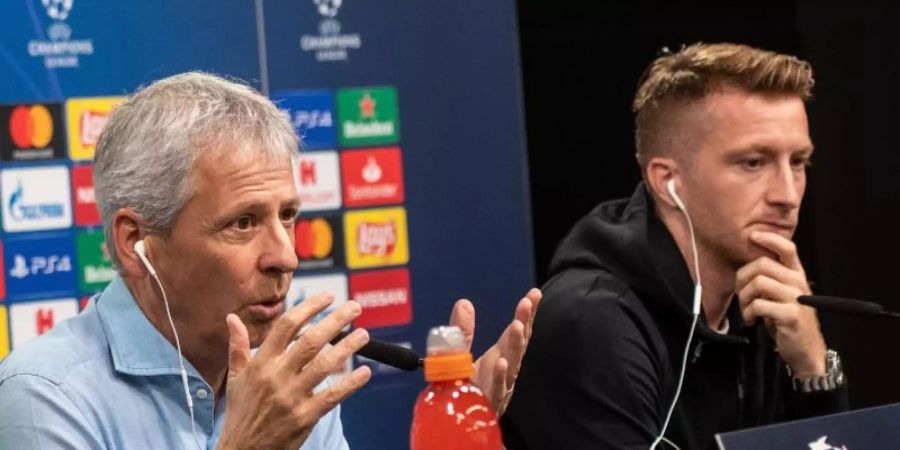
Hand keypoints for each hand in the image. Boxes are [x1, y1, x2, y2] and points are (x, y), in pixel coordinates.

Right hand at [216, 294, 371, 449]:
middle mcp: (276, 377)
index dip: (309, 308)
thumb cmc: (241, 412)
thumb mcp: (234, 378)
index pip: (287, 326)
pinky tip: (364, 372)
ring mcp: (291, 397)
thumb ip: (237, 346)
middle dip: (336, 321)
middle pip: (310, 341)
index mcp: (260, 363)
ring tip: (364, 335)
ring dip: (347, 348)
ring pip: (324, 365)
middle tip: (355, 307)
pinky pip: (332, 396)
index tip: (328, 298)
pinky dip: (350, 383)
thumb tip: (232, 318)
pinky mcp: (304, 417)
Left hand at [449, 288, 541, 415]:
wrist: (460, 421)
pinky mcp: (488, 402)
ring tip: (517, 326)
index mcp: (501, 356)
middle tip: (527, 302)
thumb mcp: (459, 354)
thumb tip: (464, 303)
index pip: (518, 331)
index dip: (527, 313)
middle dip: (524, 323)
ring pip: (511, 364)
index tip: (534, 293)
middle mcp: (505, 369)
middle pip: (518, 345)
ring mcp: (499, 386)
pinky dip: (500, 376)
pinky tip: (501, 362)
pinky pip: (495, 389)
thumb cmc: (466, 388)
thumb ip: (463, 331)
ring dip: (515, 345)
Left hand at [736, 231, 825, 377]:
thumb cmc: (788, 320)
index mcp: (796, 275)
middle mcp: (798, 282)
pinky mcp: (790, 315)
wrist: (805, 350)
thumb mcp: (781, 295)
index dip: (770, 239)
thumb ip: (771, 279)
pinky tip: (751, 320)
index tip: (753, 236)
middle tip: (741, 294)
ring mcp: (796, 298)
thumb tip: (747, 267)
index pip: (787, 248)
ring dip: (744, 297)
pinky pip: (759, 304)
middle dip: (743, 278)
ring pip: (758, 283)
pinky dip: (748, 312)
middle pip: (762, 264)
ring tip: (746, 310)